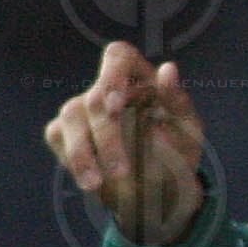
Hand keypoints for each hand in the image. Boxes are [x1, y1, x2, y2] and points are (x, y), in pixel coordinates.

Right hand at [44, 41, 205, 243]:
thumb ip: (178, 101)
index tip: (115, 105)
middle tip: (122, 171)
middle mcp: (107, 89)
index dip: (112, 74)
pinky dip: (75, 160)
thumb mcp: (188, 130)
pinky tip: (92, 182)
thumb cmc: (178, 152)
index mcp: (140, 79)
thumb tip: (168, 68)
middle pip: (95, 97)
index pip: (118, 56)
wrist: (161, 190)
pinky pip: (58, 137)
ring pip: (71, 116)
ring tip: (98, 185)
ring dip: (83, 152)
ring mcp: (83, 108)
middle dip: (107, 136)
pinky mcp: (64, 130)